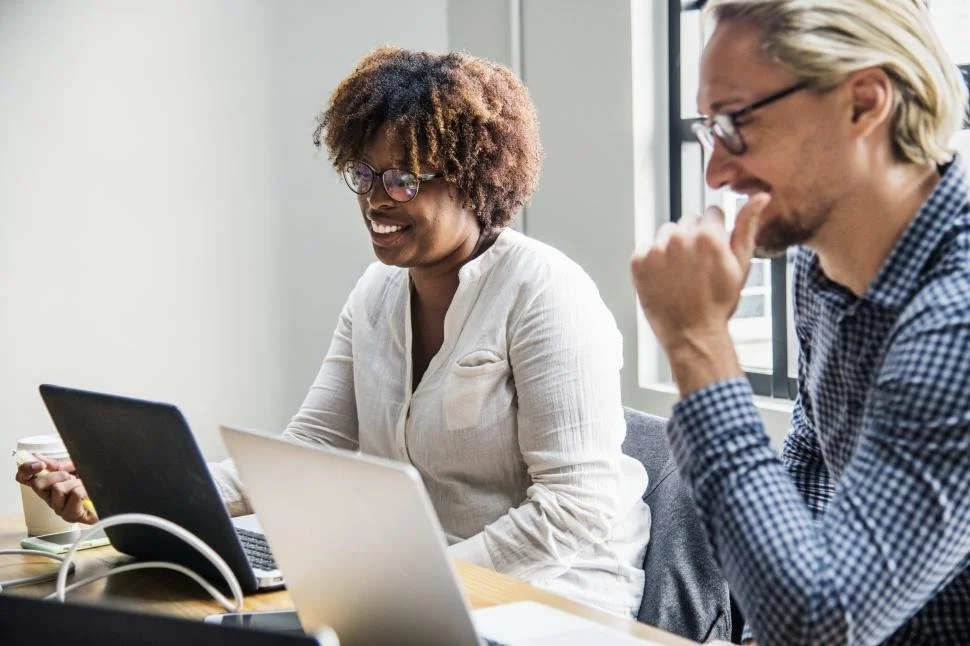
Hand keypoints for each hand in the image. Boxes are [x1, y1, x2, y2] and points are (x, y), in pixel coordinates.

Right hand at [14, 455, 98, 523]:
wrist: (112, 495)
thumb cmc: (94, 483)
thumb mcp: (76, 467)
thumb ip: (58, 465)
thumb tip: (39, 458)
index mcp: (48, 486)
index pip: (24, 478)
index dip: (26, 469)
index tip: (39, 464)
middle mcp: (50, 499)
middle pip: (37, 484)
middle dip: (57, 475)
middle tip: (71, 477)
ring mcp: (60, 509)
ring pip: (57, 488)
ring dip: (74, 483)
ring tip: (83, 487)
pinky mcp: (72, 516)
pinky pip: (74, 494)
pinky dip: (84, 489)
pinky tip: (88, 494)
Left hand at [630, 194, 769, 393]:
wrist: (692, 334)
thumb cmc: (719, 303)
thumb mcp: (741, 264)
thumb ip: (747, 226)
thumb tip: (760, 196)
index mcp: (707, 235)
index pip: (710, 214)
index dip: (714, 234)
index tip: (712, 253)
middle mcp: (679, 237)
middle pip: (687, 222)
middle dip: (693, 238)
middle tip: (697, 267)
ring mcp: (656, 249)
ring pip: (666, 233)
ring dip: (672, 246)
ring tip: (680, 273)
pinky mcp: (638, 261)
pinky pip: (646, 247)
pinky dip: (653, 259)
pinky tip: (664, 277)